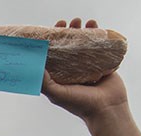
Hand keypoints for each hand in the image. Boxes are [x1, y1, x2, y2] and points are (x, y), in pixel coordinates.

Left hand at [41, 18, 140, 135]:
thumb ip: (44, 82)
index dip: (50, 42)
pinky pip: (100, 44)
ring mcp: (88, 64)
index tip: (48, 31)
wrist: (107, 108)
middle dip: (66, 32)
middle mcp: (73, 68)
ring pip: (83, 42)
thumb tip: (33, 66)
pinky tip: (94, 25)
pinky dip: (97, 33)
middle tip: (65, 23)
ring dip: (81, 29)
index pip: (52, 54)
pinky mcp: (103, 62)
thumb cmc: (80, 104)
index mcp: (60, 74)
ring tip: (80, 22)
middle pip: (68, 45)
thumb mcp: (57, 93)